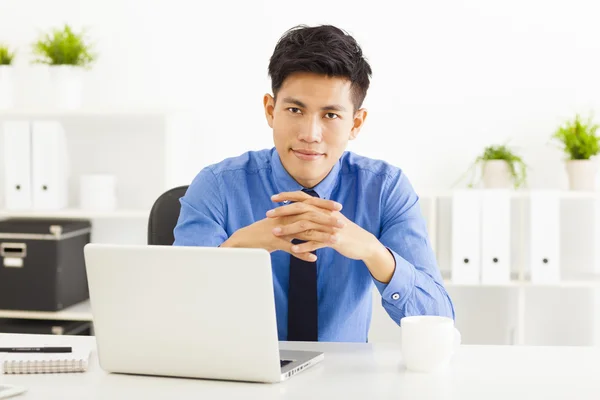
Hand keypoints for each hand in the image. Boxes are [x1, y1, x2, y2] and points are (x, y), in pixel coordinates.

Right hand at [221, 194, 343, 261]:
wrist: (243, 240)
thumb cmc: (263, 233)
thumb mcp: (281, 226)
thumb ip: (294, 222)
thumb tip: (307, 220)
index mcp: (287, 211)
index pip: (309, 205)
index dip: (324, 205)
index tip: (339, 208)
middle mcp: (285, 217)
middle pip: (310, 216)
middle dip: (328, 220)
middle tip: (343, 224)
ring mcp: (279, 229)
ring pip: (303, 231)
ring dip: (320, 236)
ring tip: (334, 241)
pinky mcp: (274, 241)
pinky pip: (290, 248)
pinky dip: (302, 253)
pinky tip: (313, 258)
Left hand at [268, 191, 378, 260]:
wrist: (363, 243)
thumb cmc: (343, 232)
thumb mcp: (329, 219)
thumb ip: (316, 213)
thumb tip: (301, 209)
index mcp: (323, 208)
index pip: (303, 198)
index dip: (287, 196)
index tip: (273, 198)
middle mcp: (325, 214)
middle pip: (301, 209)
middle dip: (283, 211)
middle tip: (268, 214)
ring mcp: (329, 227)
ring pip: (306, 226)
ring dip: (288, 229)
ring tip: (275, 233)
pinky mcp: (333, 240)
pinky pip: (316, 242)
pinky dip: (304, 246)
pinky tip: (293, 249)